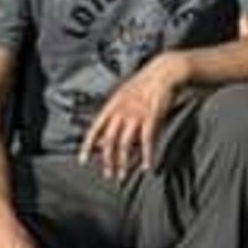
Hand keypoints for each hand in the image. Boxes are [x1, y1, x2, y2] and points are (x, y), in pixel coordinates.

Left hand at [80, 55, 186, 181]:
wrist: (164, 72)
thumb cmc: (144, 85)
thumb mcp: (123, 96)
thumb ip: (114, 115)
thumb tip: (104, 136)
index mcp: (111, 106)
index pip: (95, 129)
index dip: (88, 146)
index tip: (83, 161)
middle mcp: (121, 111)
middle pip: (109, 140)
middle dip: (107, 160)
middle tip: (108, 174)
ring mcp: (136, 115)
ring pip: (125, 144)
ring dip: (123, 162)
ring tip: (123, 175)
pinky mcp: (152, 118)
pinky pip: (147, 141)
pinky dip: (147, 156)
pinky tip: (147, 167)